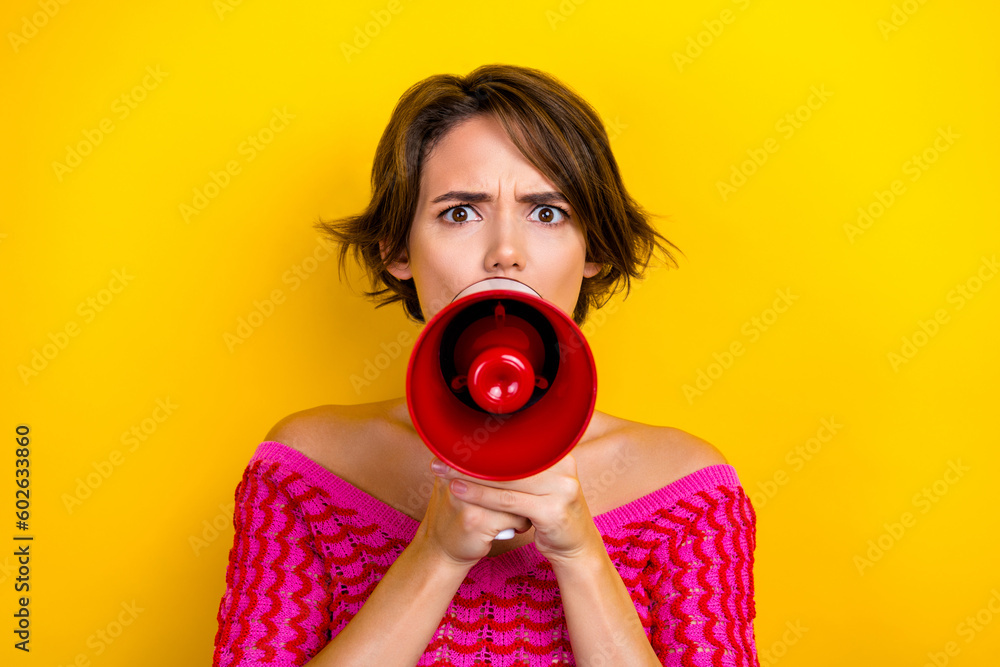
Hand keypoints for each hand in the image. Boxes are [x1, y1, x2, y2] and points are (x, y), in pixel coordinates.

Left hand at [429, 455, 604, 564]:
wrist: (575, 546)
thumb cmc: (550, 512)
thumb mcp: (541, 482)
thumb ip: (522, 465)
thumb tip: (485, 443)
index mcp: (558, 452)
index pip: (515, 441)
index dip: (484, 440)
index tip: (455, 439)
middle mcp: (563, 466)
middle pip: (509, 458)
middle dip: (472, 455)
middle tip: (442, 451)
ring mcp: (561, 488)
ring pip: (505, 478)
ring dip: (470, 474)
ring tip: (443, 470)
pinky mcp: (552, 511)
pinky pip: (509, 501)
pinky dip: (481, 496)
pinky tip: (459, 491)